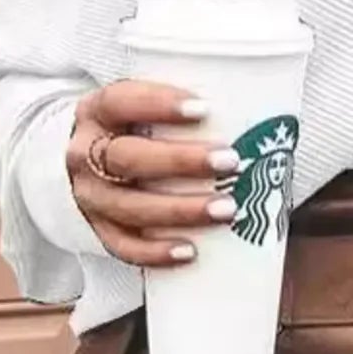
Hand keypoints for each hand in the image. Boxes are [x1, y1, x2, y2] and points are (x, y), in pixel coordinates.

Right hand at [66, 79, 243, 267]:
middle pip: (127, 158)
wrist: (89, 161)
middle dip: (181, 161)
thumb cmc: (135, 128)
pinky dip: (156, 252)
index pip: (119, 101)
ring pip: (128, 206)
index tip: (204, 108)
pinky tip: (190, 251)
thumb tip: (268, 112)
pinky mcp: (97, 229)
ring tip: (227, 209)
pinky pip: (123, 246)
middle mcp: (84, 153)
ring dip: (179, 210)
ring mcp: (89, 195)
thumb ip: (185, 108)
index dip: (157, 104)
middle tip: (230, 162)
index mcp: (97, 111)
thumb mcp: (144, 106)